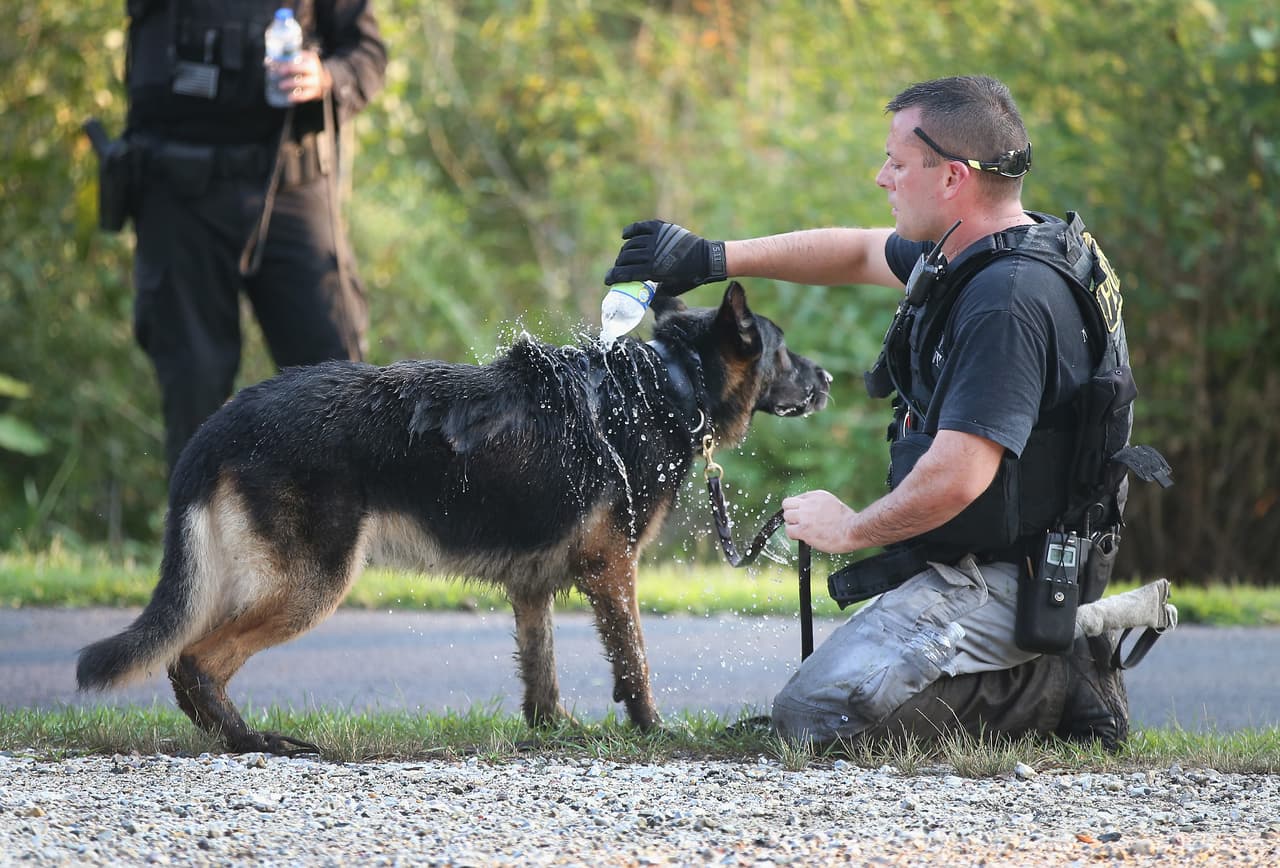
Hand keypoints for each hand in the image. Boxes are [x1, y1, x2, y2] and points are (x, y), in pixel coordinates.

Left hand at [271, 50, 329, 103]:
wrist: (324, 80)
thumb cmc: (306, 69)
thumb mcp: (302, 61)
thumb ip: (287, 60)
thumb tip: (266, 63)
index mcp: (310, 58)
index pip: (295, 57)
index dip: (283, 59)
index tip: (271, 62)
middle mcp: (315, 69)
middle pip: (300, 67)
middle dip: (289, 68)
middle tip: (279, 72)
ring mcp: (316, 81)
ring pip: (303, 82)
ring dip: (291, 83)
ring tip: (281, 86)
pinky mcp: (316, 92)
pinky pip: (307, 95)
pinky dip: (298, 97)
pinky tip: (289, 98)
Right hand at [604, 220, 726, 294]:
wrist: (707, 259)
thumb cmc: (690, 278)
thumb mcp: (670, 289)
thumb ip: (654, 290)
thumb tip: (640, 292)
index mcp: (653, 270)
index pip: (625, 273)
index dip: (613, 277)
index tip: (607, 280)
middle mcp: (653, 253)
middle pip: (625, 258)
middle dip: (618, 265)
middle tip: (619, 269)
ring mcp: (657, 239)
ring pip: (630, 244)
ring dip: (624, 252)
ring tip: (625, 257)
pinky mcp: (661, 228)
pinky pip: (639, 227)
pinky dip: (630, 231)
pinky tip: (625, 236)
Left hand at [782, 490, 858, 553]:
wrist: (853, 530)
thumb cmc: (848, 521)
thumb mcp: (833, 504)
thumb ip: (819, 505)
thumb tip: (809, 512)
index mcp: (817, 495)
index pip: (797, 498)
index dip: (798, 509)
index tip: (802, 516)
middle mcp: (808, 503)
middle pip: (787, 504)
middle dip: (791, 514)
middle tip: (798, 523)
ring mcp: (804, 515)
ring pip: (786, 516)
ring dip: (791, 524)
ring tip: (802, 531)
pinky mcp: (803, 529)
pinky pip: (788, 531)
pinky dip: (793, 535)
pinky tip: (802, 537)